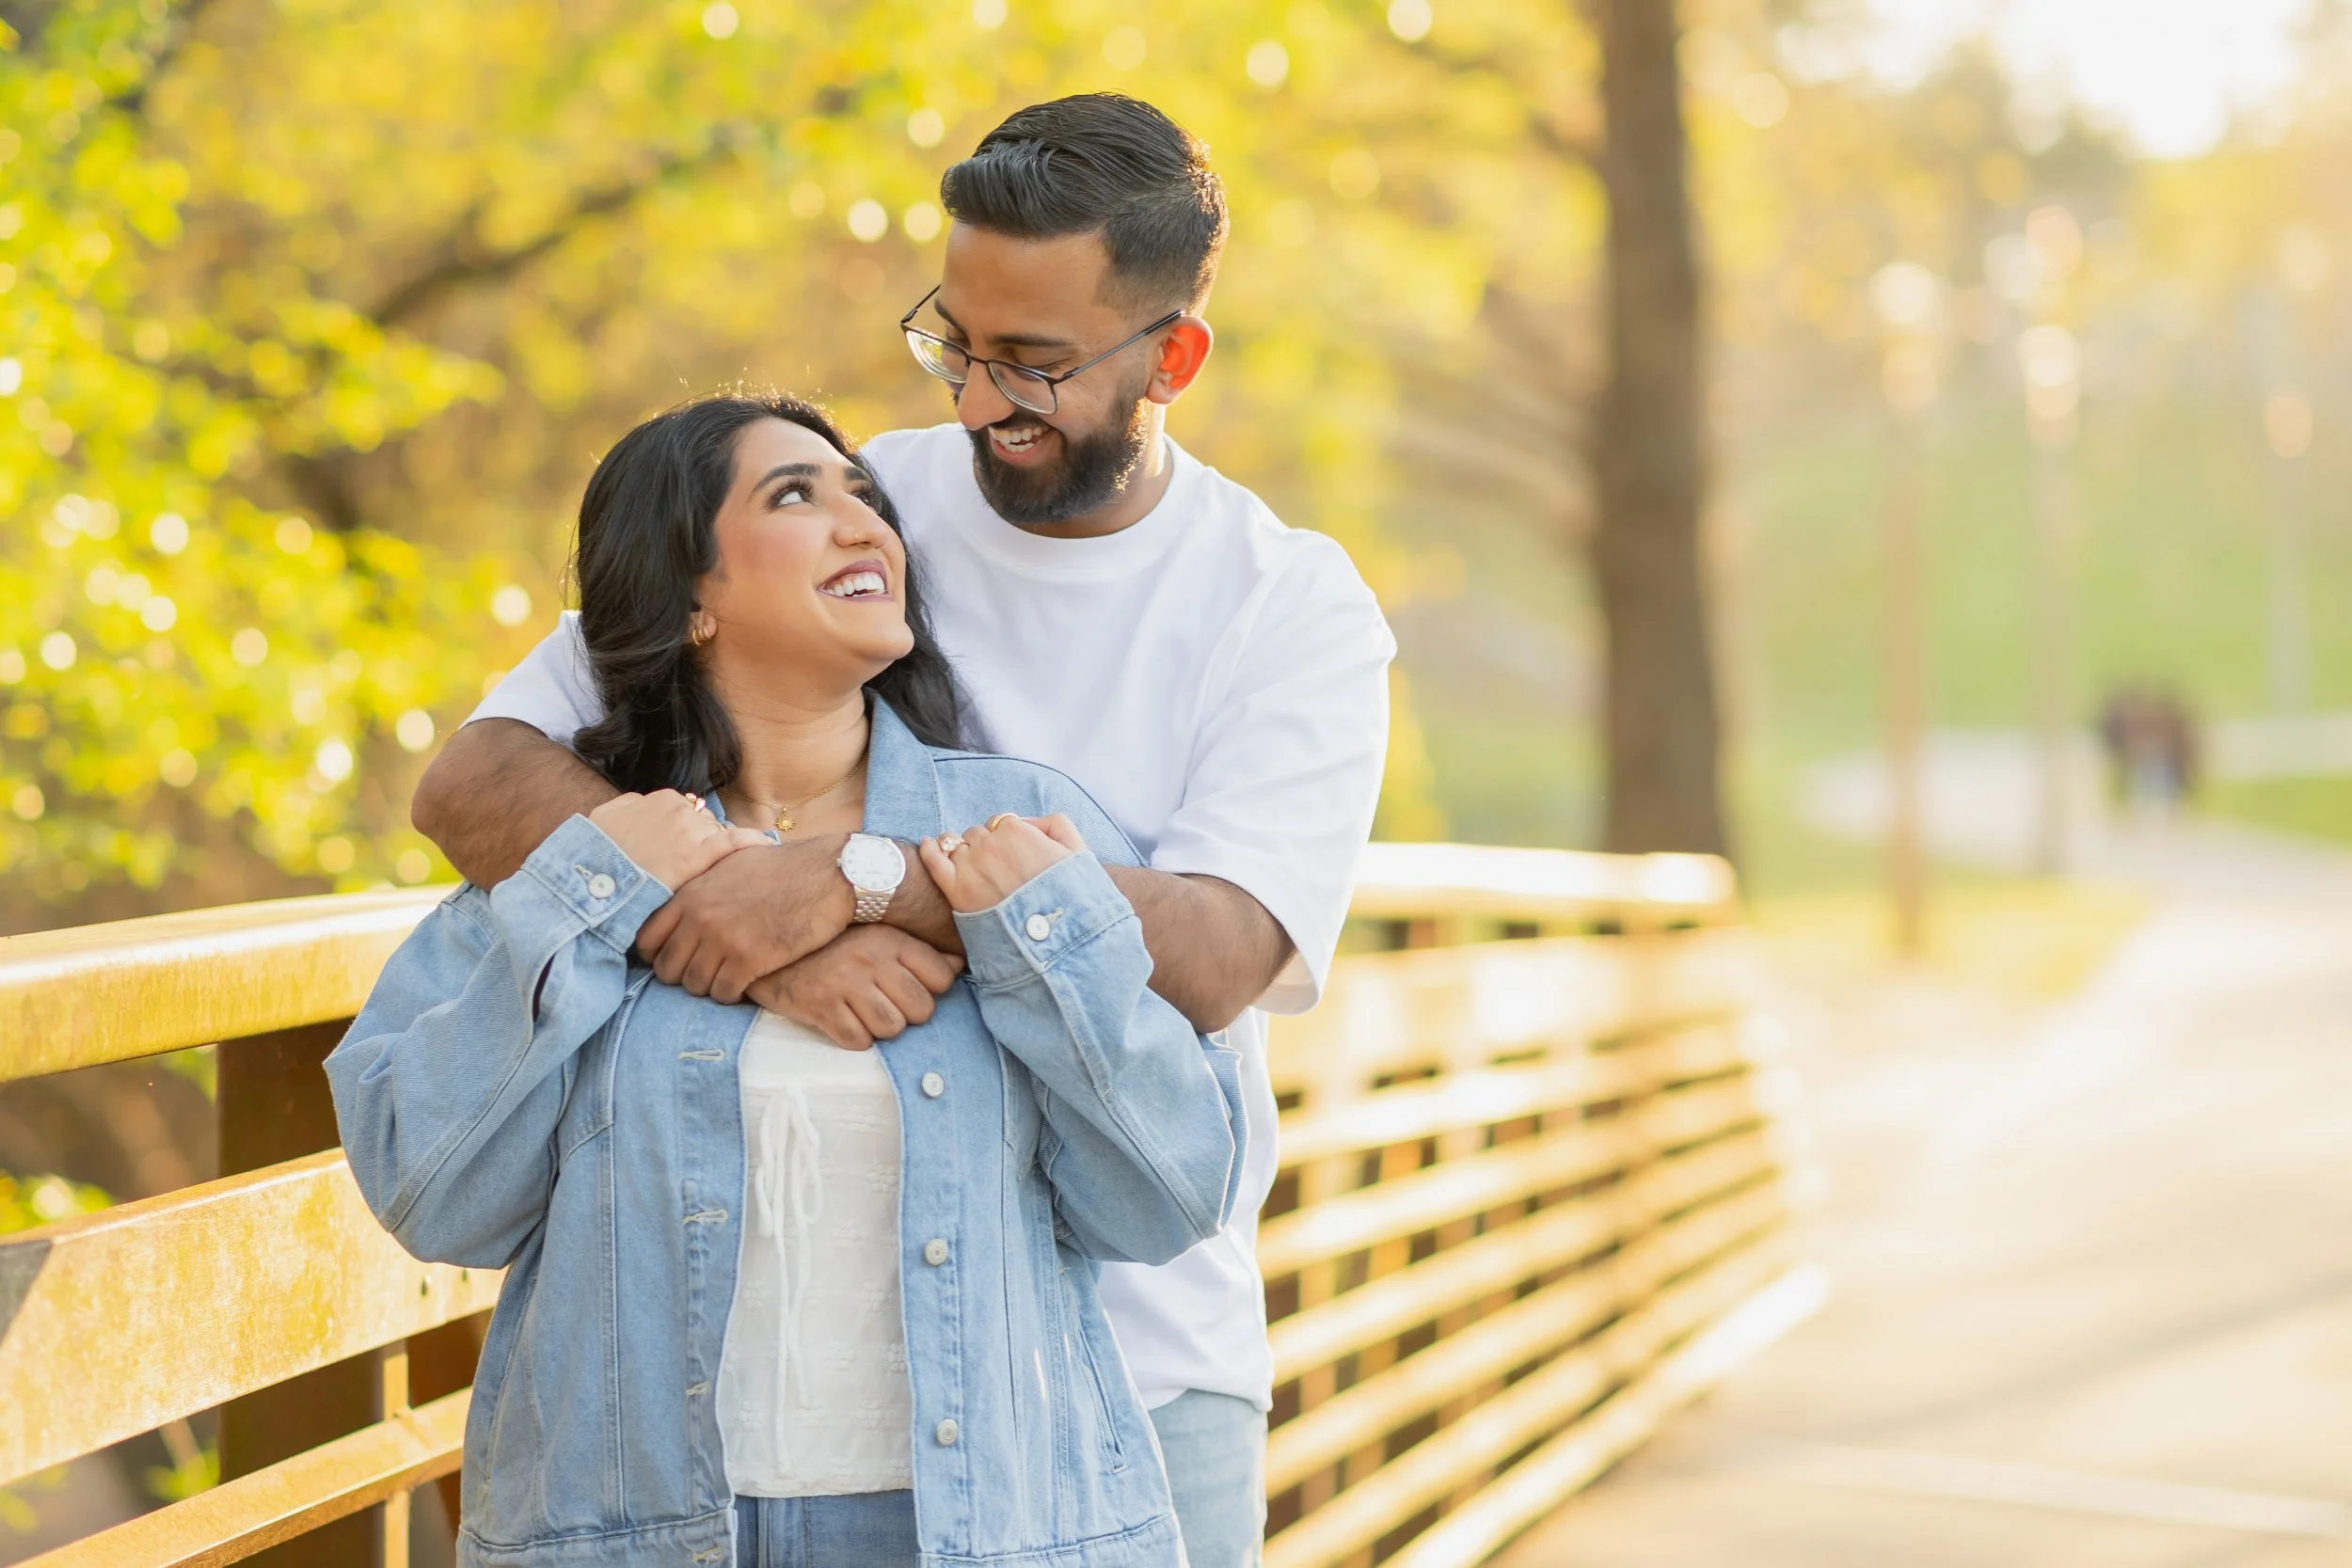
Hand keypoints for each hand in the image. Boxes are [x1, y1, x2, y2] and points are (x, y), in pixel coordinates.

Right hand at [586, 790, 766, 890]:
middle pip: (706, 825)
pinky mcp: (696, 856)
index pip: (690, 813)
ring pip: (717, 837)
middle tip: (692, 866)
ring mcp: (689, 831)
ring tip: (721, 871)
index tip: (685, 849)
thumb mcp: (605, 817)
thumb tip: (641, 805)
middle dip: (702, 843)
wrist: (591, 880)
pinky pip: (733, 843)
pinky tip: (766, 846)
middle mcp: (679, 809)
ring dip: (716, 854)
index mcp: (660, 798)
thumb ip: (629, 806)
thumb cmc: (594, 853)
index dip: (689, 833)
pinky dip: (751, 842)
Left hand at [634, 836, 855, 1001]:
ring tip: (727, 979)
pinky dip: (732, 994)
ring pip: (694, 985)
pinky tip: (745, 983)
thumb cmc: (786, 867)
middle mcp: (699, 917)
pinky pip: (724, 993)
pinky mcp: (749, 959)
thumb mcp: (733, 862)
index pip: (648, 938)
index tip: (676, 960)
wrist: (829, 873)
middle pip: (667, 969)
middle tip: (705, 975)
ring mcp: (722, 939)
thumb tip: (686, 897)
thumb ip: (704, 882)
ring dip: (710, 988)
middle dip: (683, 977)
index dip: (657, 956)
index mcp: (691, 893)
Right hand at [745, 925, 963, 1049]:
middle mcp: (870, 960)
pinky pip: (858, 1042)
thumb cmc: (833, 943)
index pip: (942, 978)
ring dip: (883, 1028)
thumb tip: (958, 966)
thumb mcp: (877, 935)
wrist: (769, 944)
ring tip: (868, 1013)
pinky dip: (855, 1038)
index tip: (916, 987)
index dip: (934, 989)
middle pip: (922, 1010)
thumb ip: (918, 950)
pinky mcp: (820, 1007)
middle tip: (891, 1004)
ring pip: (892, 1029)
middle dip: (910, 1014)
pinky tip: (846, 1021)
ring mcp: (844, 985)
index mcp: (890, 939)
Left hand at [918, 814, 1080, 914]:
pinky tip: (928, 844)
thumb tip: (1026, 822)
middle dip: (984, 848)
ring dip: (962, 853)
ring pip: (956, 846)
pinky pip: (933, 860)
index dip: (1005, 840)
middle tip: (996, 871)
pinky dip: (929, 849)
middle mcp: (990, 844)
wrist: (1055, 939)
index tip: (1011, 857)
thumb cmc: (1070, 899)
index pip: (1000, 824)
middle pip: (977, 835)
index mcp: (1017, 831)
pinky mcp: (955, 890)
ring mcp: (970, 866)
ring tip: (970, 869)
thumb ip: (1054, 825)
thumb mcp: (1077, 853)